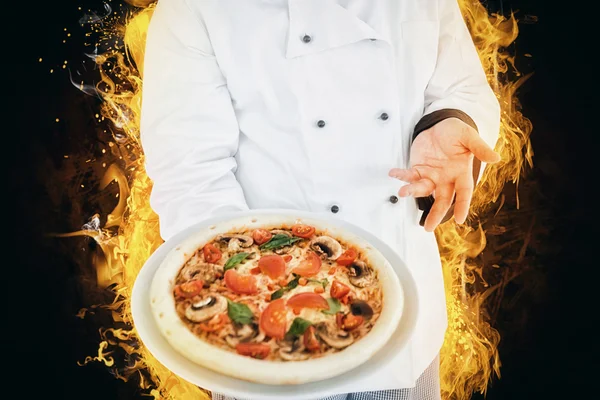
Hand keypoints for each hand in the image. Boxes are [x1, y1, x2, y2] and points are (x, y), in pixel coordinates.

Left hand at [389, 117, 500, 231]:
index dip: (462, 205)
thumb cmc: (455, 132)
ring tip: (403, 192)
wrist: (439, 125)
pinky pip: (409, 175)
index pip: (464, 192)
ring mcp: (431, 175)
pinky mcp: (418, 169)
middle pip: (442, 199)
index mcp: (461, 172)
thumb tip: (496, 158)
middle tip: (428, 227)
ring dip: (412, 191)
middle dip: (435, 213)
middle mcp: (446, 178)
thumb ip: (480, 148)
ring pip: (423, 189)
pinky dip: (402, 176)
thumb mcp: (468, 136)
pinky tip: (394, 173)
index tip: (459, 219)